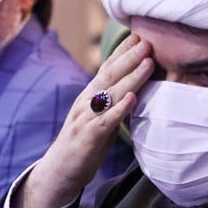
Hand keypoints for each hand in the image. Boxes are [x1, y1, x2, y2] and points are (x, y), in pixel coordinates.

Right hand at [15, 34, 151, 207]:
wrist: (60, 171)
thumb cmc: (85, 144)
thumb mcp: (100, 118)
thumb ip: (113, 103)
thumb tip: (135, 89)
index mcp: (90, 96)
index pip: (107, 68)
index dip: (122, 51)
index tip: (138, 35)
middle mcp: (86, 102)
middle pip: (110, 75)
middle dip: (129, 57)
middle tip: (147, 41)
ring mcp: (87, 118)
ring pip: (110, 94)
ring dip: (131, 77)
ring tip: (147, 62)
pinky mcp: (89, 137)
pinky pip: (106, 121)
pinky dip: (120, 109)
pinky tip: (133, 98)